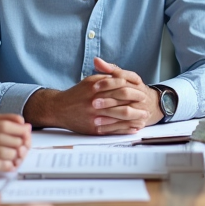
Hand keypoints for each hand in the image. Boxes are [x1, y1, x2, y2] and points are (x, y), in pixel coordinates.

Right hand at [0, 114, 30, 178]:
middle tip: (24, 146)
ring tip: (17, 158)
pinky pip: (2, 164)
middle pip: (14, 135)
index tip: (24, 127)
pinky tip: (10, 168)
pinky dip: (9, 166)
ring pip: (11, 150)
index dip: (19, 124)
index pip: (7, 120)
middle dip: (22, 141)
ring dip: (17, 155)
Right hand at [23, 57, 162, 134]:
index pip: (120, 85)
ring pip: (120, 116)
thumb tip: (124, 76)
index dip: (133, 88)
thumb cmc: (77, 94)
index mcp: (95, 87)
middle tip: (146, 103)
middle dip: (137, 102)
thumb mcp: (89, 81)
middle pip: (123, 101)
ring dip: (135, 117)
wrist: (58, 109)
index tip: (142, 89)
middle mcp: (95, 101)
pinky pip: (114, 130)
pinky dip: (126, 129)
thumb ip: (106, 76)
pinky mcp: (94, 128)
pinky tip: (134, 128)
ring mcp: (95, 116)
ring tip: (144, 116)